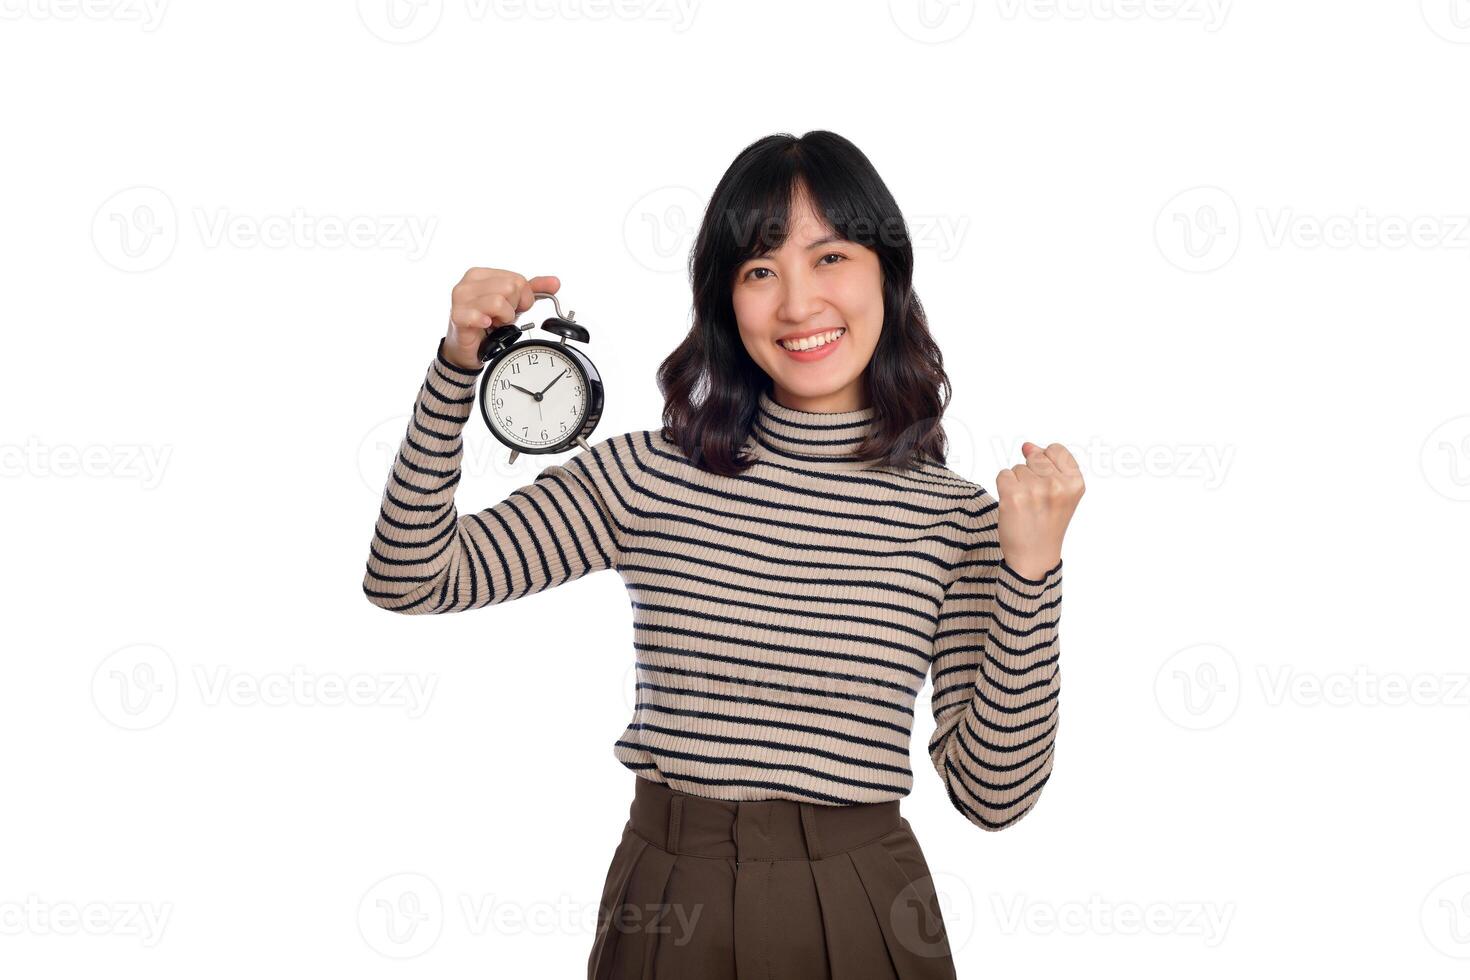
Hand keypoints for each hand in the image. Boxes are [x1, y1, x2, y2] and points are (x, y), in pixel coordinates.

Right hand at [443, 268, 560, 370]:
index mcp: (481, 274)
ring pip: (499, 301)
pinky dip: (488, 323)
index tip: (511, 309)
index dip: (522, 299)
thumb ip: (533, 290)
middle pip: (510, 288)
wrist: (469, 348)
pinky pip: (482, 315)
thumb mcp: (513, 303)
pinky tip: (486, 326)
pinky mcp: (458, 316)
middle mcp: (468, 282)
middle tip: (500, 318)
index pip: (517, 280)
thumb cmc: (487, 322)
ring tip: (493, 322)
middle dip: (512, 308)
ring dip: (503, 318)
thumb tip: (555, 282)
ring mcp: (461, 298)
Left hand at [994, 442, 1083, 579]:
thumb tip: (1028, 445)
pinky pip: (1003, 475)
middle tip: (1036, 500)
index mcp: (1075, 483)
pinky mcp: (1012, 496)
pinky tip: (1014, 505)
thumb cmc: (1047, 524)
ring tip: (1027, 506)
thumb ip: (1049, 465)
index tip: (1048, 485)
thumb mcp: (1062, 494)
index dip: (1046, 464)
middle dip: (1032, 474)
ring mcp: (1035, 490)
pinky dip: (1004, 488)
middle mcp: (1057, 485)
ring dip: (1018, 483)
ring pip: (1017, 467)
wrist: (1035, 556)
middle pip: (1035, 457)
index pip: (1055, 450)